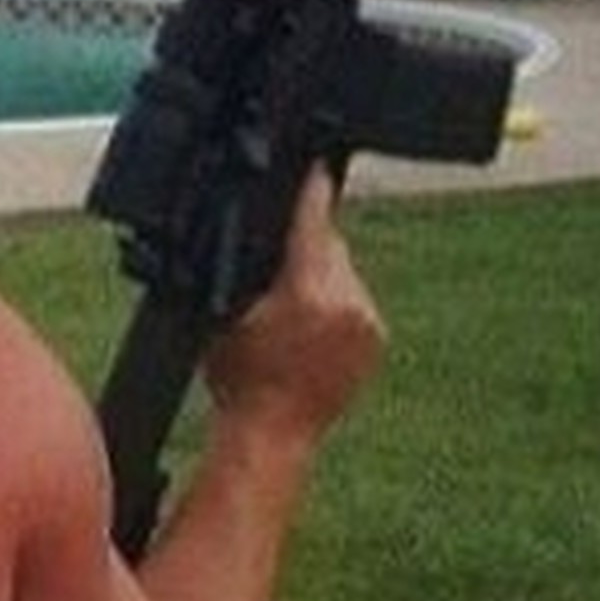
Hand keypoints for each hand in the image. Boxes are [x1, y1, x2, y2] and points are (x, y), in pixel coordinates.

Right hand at [202, 169, 385, 444]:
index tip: (315, 166)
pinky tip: (310, 328)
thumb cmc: (238, 381)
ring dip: (321, 278)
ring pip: (344, 273)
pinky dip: (336, 306)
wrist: (271, 434)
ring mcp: (367, 323)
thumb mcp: (224, 315)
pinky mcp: (375, 340)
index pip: (314, 222)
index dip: (311, 191)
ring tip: (290, 307)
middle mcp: (347, 302)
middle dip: (307, 247)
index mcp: (307, 291)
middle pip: (331, 246)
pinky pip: (355, 302)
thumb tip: (253, 230)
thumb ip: (244, 268)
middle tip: (277, 266)